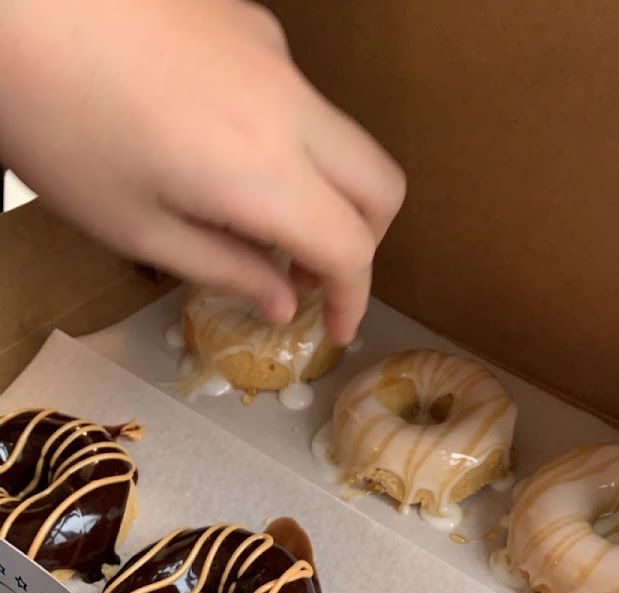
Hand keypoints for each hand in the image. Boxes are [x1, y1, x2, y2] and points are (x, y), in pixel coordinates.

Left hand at [0, 0, 404, 342]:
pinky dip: (288, 142)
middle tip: (309, 277)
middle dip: (363, 244)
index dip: (353, 299)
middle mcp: (290, 108)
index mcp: (264, 172)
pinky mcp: (250, 23)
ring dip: (324, 192)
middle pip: (380, 185)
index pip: (351, 247)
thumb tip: (282, 302)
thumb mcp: (136, 228)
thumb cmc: (57, 124)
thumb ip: (225, 270)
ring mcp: (275, 57)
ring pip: (341, 139)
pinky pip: (298, 97)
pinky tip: (220, 149)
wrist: (16, 4)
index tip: (335, 331)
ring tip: (254, 220)